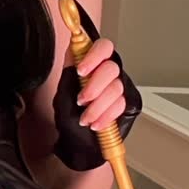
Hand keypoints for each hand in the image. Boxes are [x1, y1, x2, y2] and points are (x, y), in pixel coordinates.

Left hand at [52, 37, 142, 171]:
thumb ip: (69, 70)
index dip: (94, 55)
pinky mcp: (126, 104)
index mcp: (91, 63)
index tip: (80, 70)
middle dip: (94, 86)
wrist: (77, 142)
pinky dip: (106, 116)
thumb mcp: (62, 92)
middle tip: (81, 100)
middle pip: (111, 68)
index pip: (103, 47)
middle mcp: (106, 73)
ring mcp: (118, 88)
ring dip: (97, 106)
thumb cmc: (69, 116)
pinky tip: (96, 123)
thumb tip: (72, 49)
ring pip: (116, 88)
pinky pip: (121, 105)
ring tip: (85, 117)